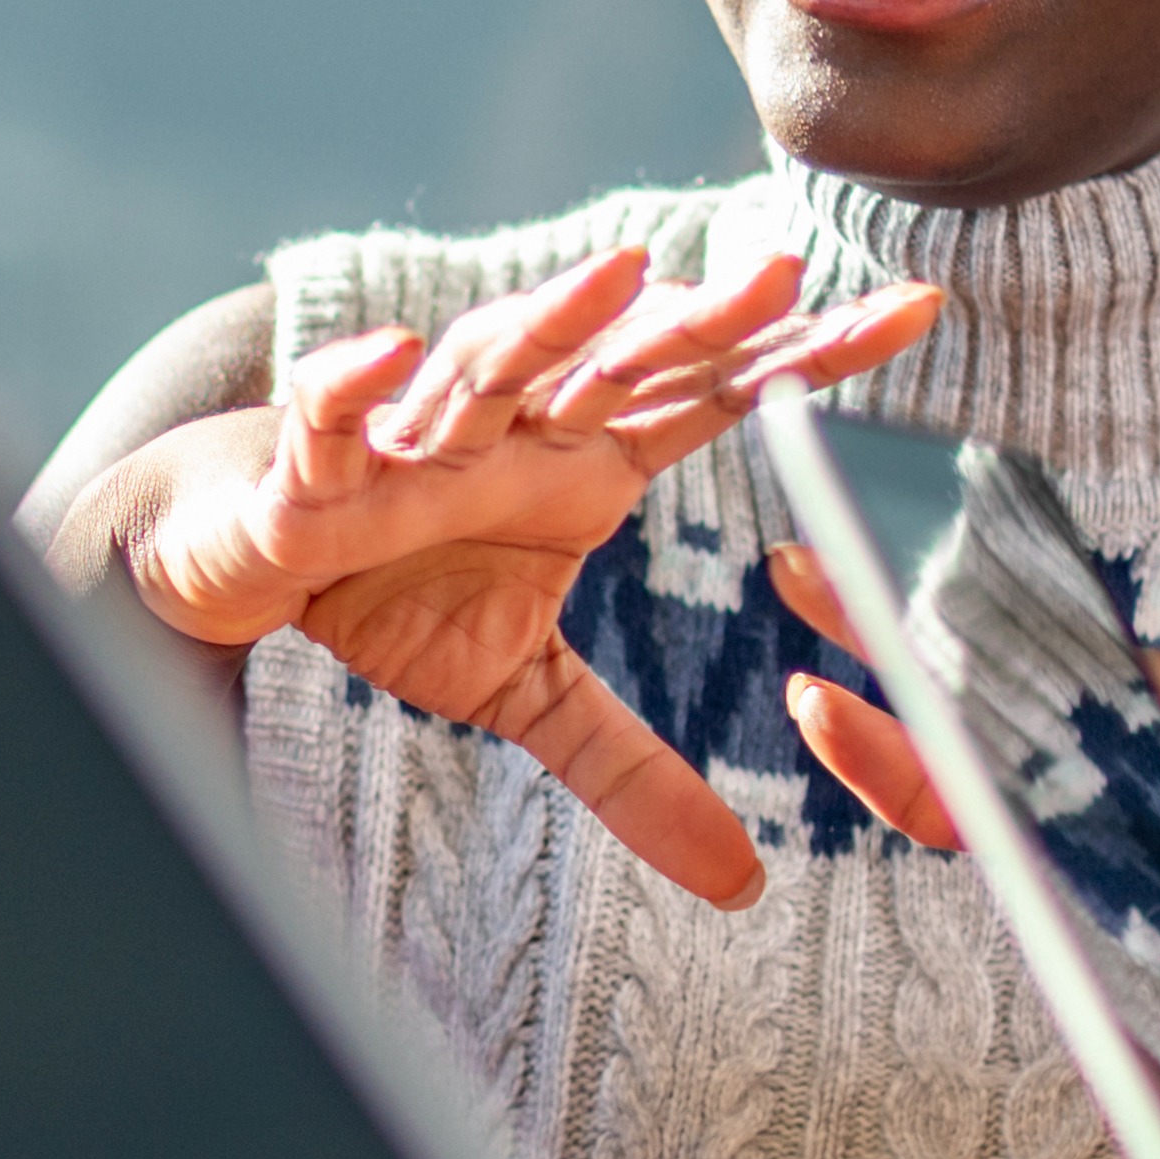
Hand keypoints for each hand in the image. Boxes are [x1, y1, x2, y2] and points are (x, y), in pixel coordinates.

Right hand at [117, 245, 937, 905]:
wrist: (242, 554)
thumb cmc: (386, 588)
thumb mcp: (523, 694)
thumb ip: (631, 770)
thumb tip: (740, 887)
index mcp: (577, 459)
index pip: (710, 399)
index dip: (806, 357)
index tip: (917, 310)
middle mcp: (513, 429)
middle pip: (620, 365)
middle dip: (699, 322)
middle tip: (789, 271)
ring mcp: (415, 439)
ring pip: (490, 369)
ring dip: (549, 323)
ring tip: (620, 276)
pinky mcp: (312, 465)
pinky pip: (333, 420)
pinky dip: (356, 390)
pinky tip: (393, 359)